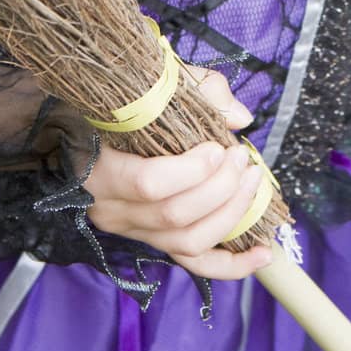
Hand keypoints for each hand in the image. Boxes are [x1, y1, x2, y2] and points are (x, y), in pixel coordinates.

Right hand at [85, 67, 272, 279]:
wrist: (88, 132)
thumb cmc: (123, 105)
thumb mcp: (152, 85)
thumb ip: (198, 91)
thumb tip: (239, 117)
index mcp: (102, 169)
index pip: (148, 184)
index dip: (192, 170)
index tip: (219, 147)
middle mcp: (113, 210)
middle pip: (175, 215)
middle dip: (222, 188)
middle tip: (242, 158)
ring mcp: (135, 231)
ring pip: (187, 242)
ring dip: (231, 215)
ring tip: (254, 184)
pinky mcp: (155, 242)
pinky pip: (194, 265)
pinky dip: (232, 265)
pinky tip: (263, 253)